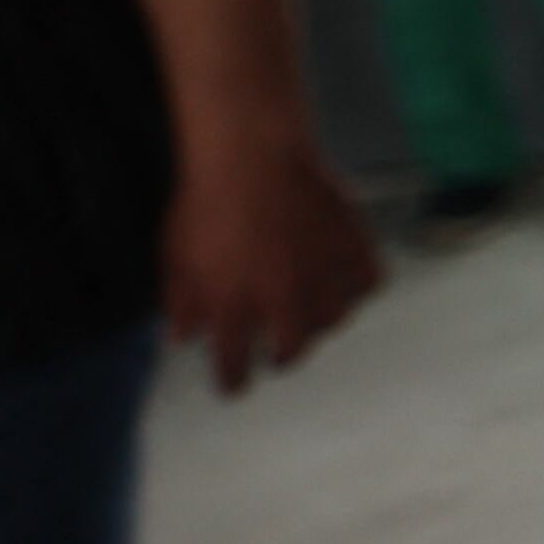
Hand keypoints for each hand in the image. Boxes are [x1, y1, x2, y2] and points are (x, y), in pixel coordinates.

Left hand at [165, 132, 381, 392]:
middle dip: (282, 357)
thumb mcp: (175, 258)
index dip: (233, 382)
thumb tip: (184, 338)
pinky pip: (367, 282)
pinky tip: (346, 281)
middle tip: (279, 354)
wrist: (250, 155)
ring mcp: (320, 274)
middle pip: (292, 351)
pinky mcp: (350, 246)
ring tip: (312, 313)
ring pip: (333, 320)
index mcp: (232, 308)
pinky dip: (358, 286)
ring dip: (320, 322)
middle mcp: (282, 301)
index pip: (234, 366)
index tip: (233, 388)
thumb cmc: (205, 203)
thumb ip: (181, 304)